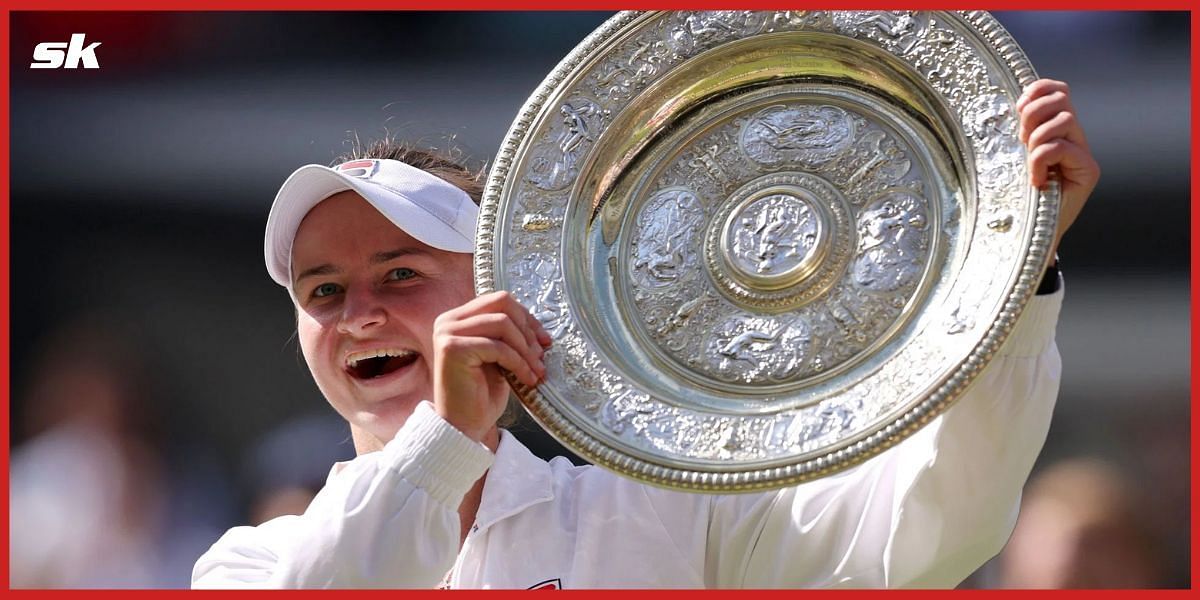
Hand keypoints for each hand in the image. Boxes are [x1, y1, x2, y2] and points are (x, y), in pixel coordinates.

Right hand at [431, 291, 549, 441]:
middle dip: (527, 330)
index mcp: (458, 318)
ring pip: (502, 323)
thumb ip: (510, 336)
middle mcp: (448, 321)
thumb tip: (539, 327)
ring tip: (537, 370)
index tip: (545, 340)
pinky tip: (527, 379)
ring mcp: (447, 333)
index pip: (499, 301)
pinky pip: (498, 347)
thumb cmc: (481, 394)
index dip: (526, 318)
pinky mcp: (453, 349)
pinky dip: (519, 362)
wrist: (462, 426)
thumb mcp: (499, 358)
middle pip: (502, 304)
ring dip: (526, 348)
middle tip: (541, 356)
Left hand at [1017, 79, 1100, 256]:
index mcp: (1057, 130)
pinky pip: (1059, 147)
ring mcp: (1084, 154)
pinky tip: (1036, 180)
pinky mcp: (1088, 171)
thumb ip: (1020, 131)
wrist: (1030, 234)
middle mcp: (1075, 138)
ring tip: (1030, 163)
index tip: (1018, 108)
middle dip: (1034, 113)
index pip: (1059, 90)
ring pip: (1064, 119)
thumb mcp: (1013, 157)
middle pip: (1063, 99)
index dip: (1038, 90)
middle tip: (1021, 140)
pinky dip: (1040, 160)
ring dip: (1037, 138)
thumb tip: (1014, 104)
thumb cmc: (1017, 197)